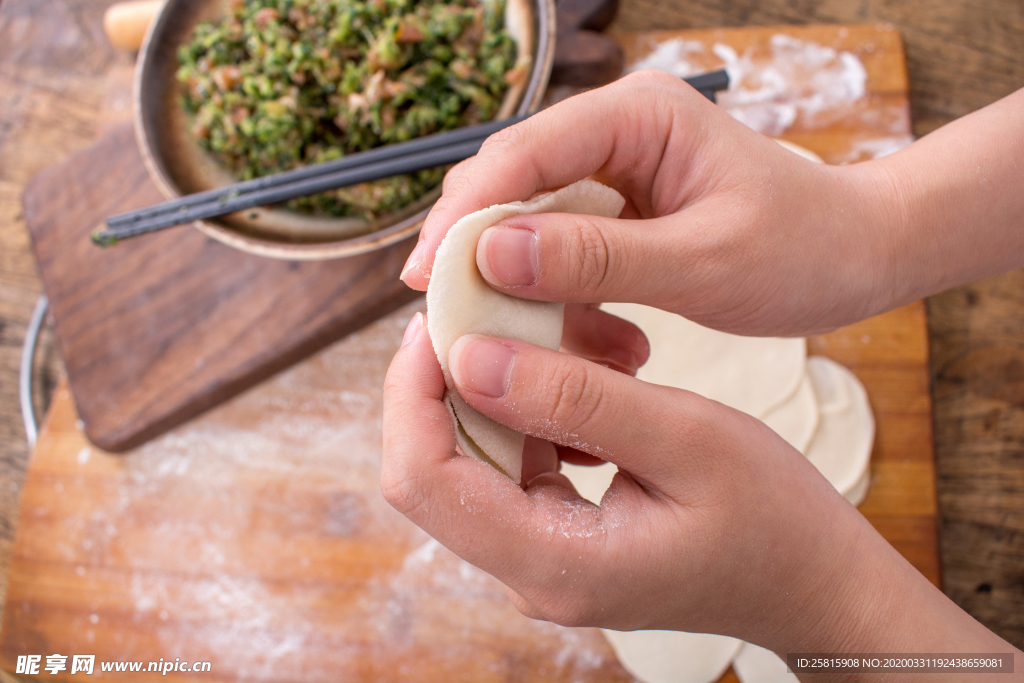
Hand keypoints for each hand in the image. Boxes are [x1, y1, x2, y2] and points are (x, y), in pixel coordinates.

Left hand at [383, 314, 1021, 668]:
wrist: (815, 584)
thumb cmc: (776, 520)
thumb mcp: (688, 439)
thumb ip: (578, 399)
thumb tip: (471, 356)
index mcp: (555, 561)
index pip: (425, 478)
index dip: (412, 390)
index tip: (438, 318)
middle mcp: (530, 572)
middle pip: (433, 470)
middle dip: (442, 382)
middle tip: (479, 309)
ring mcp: (541, 559)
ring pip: (468, 462)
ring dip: (489, 392)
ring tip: (539, 332)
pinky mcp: (559, 539)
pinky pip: (510, 467)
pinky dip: (526, 413)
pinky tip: (572, 376)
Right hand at [400, 70, 897, 337]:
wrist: (855, 257)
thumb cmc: (801, 248)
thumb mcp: (703, 261)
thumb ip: (598, 258)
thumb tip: (490, 254)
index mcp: (639, 116)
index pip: (525, 151)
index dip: (465, 214)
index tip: (426, 276)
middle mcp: (615, 133)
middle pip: (511, 184)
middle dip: (475, 251)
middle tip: (443, 315)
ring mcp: (614, 174)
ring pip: (529, 225)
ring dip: (519, 286)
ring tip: (521, 343)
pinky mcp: (618, 216)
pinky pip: (561, 256)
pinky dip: (559, 302)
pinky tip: (589, 346)